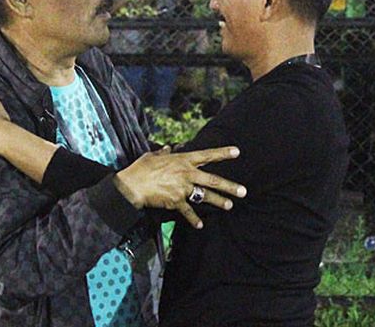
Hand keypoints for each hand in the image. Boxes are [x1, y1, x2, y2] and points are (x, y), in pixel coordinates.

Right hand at [114, 146, 245, 228]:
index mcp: (183, 160)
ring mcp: (183, 189)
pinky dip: (194, 219)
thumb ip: (164, 152)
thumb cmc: (141, 168)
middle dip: (229, 186)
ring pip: (205, 196)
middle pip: (213, 180)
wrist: (132, 185)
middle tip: (243, 191)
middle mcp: (187, 174)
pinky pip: (188, 211)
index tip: (237, 152)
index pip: (207, 155)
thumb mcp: (153, 156)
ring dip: (218, 201)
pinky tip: (200, 225)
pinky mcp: (176, 202)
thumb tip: (168, 148)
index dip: (222, 153)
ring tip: (229, 206)